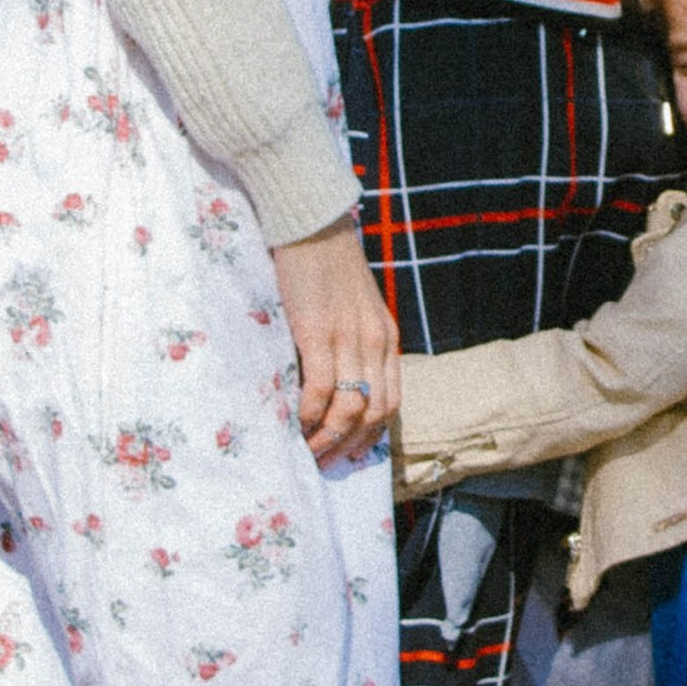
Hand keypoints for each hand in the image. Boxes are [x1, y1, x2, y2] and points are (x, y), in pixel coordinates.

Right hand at [272, 219, 400, 460]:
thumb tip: (338, 375)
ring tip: (309, 451)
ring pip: (349, 408)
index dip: (373, 433)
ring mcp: (348, 339)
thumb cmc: (328, 263)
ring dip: (329, 437)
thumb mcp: (356, 305)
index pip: (392, 400)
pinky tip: (295, 423)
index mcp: (385, 336)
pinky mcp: (317, 333)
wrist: (312, 224)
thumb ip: (355, 338)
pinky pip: (320, 389)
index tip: (351, 450)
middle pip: (375, 412)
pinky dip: (309, 414)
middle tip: (327, 461)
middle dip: (351, 444)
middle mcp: (374, 342)